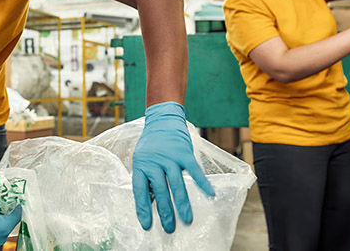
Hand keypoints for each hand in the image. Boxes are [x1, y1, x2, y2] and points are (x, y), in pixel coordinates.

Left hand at [132, 101, 213, 232]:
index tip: (147, 225)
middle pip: (160, 190)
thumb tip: (150, 204)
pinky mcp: (184, 153)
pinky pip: (194, 171)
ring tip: (187, 219)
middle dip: (165, 211)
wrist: (162, 121)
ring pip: (177, 184)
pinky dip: (202, 183)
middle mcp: (155, 162)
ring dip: (182, 203)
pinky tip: (209, 195)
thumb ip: (146, 180)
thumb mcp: (142, 160)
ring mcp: (170, 157)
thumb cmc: (151, 145)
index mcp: (141, 165)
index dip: (143, 209)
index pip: (140, 190)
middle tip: (170, 228)